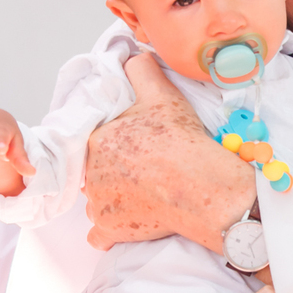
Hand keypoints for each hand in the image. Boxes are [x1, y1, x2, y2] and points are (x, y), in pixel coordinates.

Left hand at [84, 54, 254, 252]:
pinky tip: (128, 221)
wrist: (202, 187)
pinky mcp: (111, 229)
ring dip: (113, 198)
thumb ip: (141, 71)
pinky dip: (112, 230)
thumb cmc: (181, 143)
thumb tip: (132, 57)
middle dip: (114, 170)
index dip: (118, 143)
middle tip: (143, 169)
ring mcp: (99, 204)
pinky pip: (99, 235)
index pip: (97, 141)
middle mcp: (91, 173)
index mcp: (97, 139)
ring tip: (143, 194)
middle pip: (96, 171)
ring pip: (97, 200)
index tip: (137, 147)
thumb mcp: (162, 96)